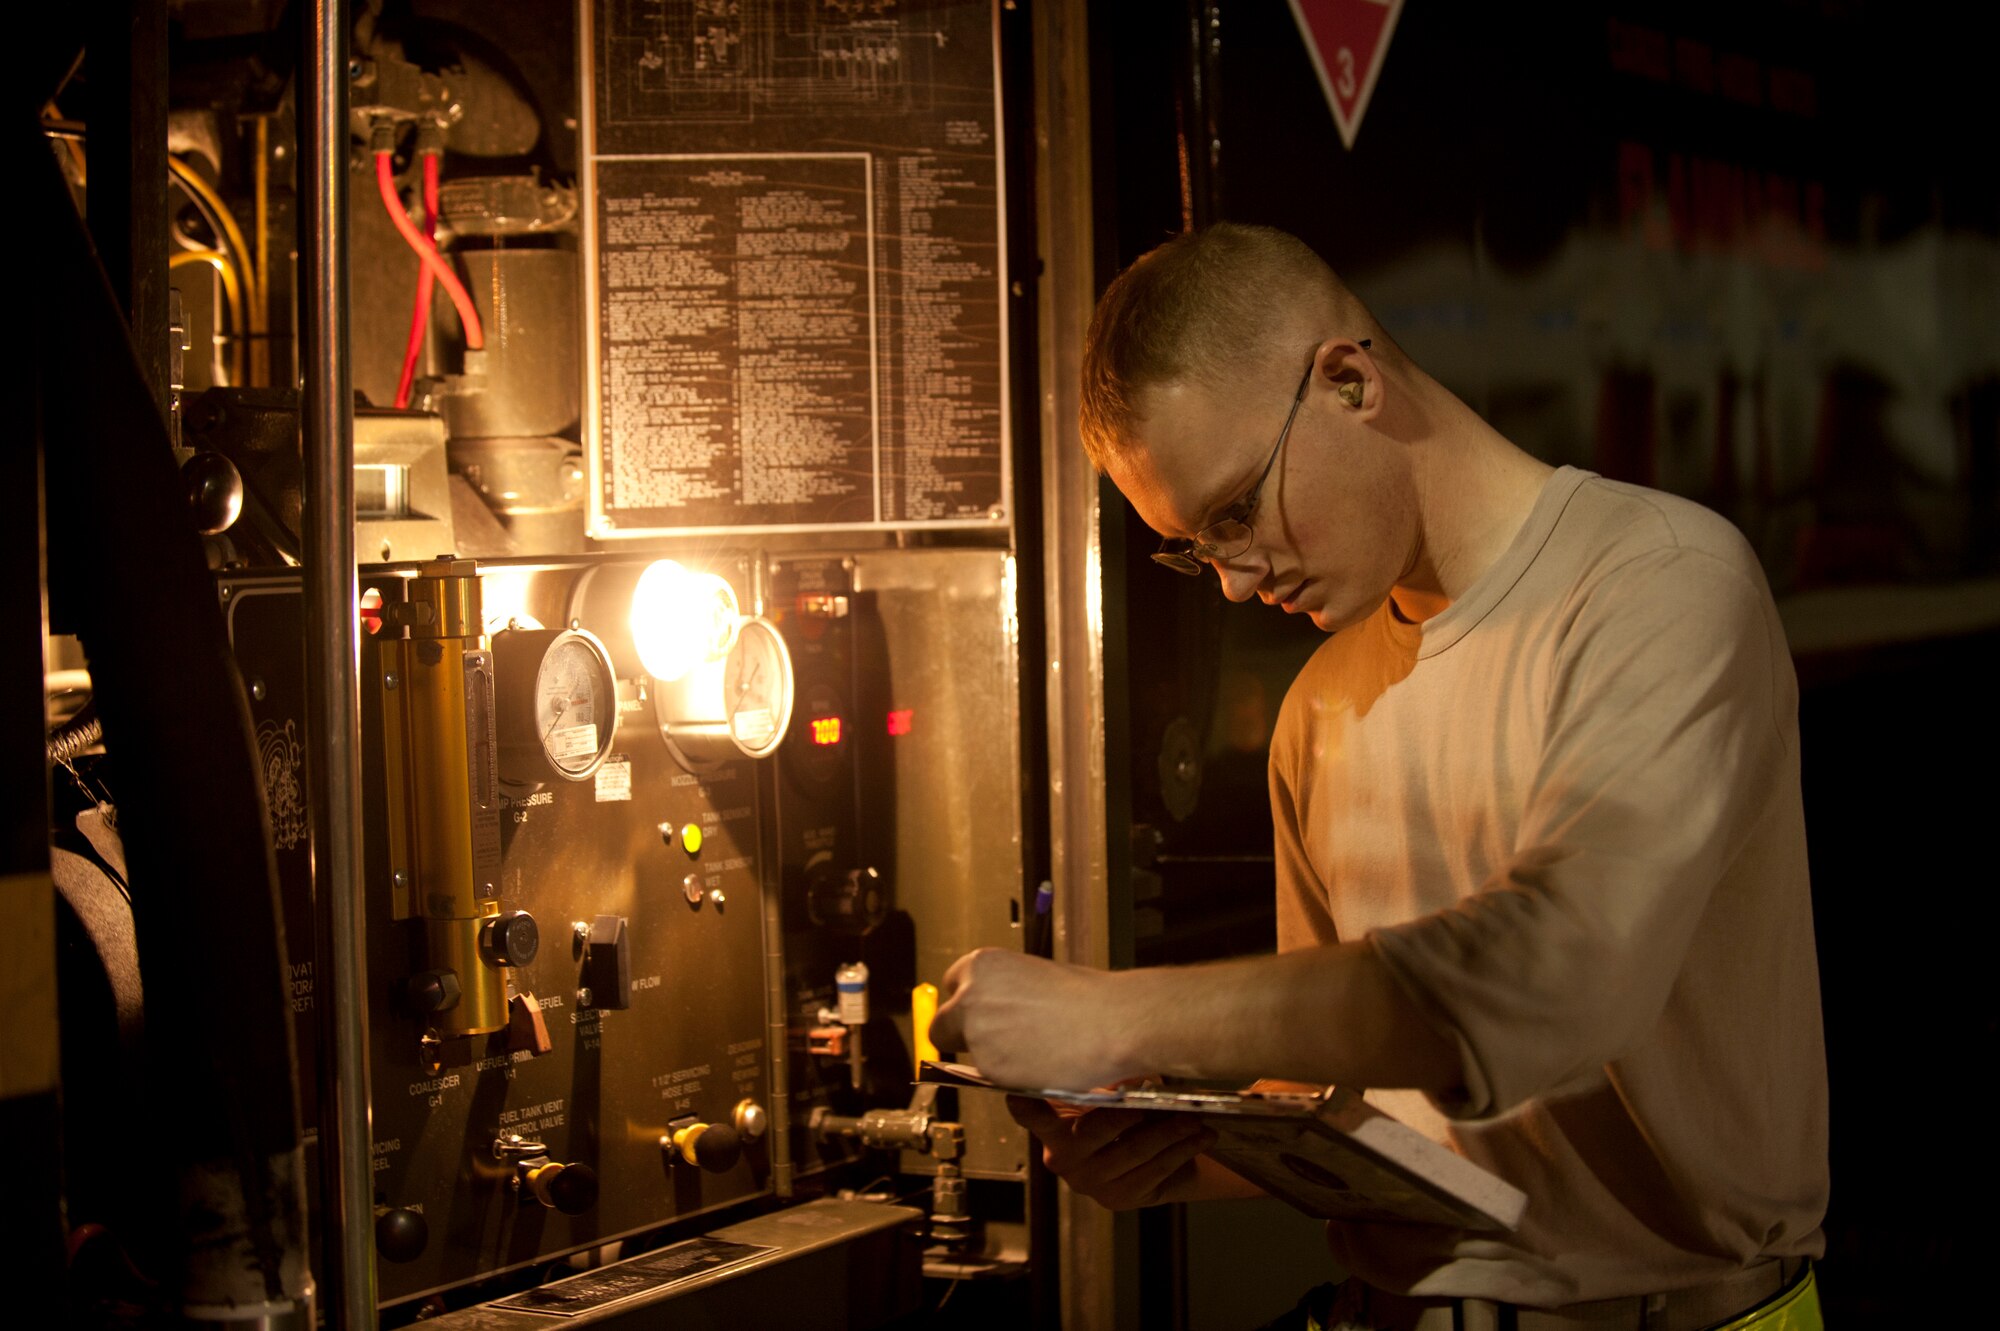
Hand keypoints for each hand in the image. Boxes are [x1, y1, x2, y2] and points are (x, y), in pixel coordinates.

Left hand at [929, 948, 1131, 1090]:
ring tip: (1031, 1053)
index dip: (967, 1005)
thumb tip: (994, 1011)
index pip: (951, 987)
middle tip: (996, 1042)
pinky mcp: (988, 1066)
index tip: (981, 1016)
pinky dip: (1007, 1076)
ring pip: (968, 1054)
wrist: (1113, 1022)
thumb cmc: (1086, 997)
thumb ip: (1003, 991)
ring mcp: (976, 1032)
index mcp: (981, 964)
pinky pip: (988, 1077)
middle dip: (962, 1035)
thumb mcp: (1034, 975)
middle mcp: (969, 995)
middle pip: (942, 1025)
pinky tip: (1037, 1065)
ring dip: (989, 1058)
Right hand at [1007, 1095, 1215, 1209]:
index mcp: (1052, 1127)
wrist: (1149, 1155)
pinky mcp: (1118, 1199)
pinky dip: (1180, 1151)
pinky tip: (1201, 1137)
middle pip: (1094, 1131)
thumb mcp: (1114, 1091)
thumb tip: (1131, 1073)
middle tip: (1157, 1099)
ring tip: (1195, 1117)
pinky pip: (1154, 1171)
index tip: (1016, 1095)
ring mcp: (1089, 1182)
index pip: (1033, 1116)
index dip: (1026, 1107)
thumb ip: (1114, 1080)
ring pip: (1133, 1152)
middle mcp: (1062, 1159)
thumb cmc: (1124, 1110)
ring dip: (1169, 1132)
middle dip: (1128, 1113)